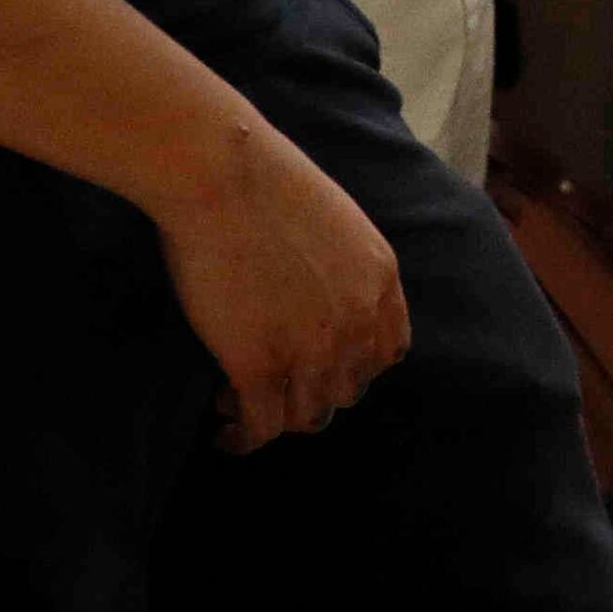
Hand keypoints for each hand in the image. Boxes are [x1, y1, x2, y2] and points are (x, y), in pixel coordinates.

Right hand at [158, 112, 411, 455]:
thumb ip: (342, 263)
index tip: (325, 365)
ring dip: (277, 417)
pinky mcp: (259, 366)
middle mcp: (357, 323)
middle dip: (315, 391)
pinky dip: (243, 437)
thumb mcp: (336, 218)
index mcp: (380, 281)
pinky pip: (262, 426)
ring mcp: (312, 350)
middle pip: (348, 389)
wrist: (224, 174)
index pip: (388, 352)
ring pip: (309, 416)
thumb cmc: (264, 179)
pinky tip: (225, 431)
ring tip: (240, 407)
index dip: (356, 366)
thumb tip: (317, 288)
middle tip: (277, 384)